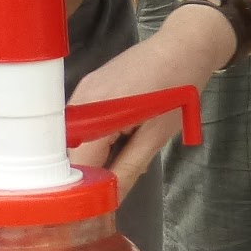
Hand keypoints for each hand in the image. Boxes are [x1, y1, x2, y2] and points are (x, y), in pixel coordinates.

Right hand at [64, 4, 233, 184]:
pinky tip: (110, 144)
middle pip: (67, 149)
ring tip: (108, 168)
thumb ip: (129, 168)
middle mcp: (82, 98)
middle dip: (81, 173)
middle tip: (101, 190)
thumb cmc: (177, 89)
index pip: (75, 162)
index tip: (90, 205)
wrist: (184, 46)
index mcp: (98, 111)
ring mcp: (83, 89)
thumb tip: (109, 198)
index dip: (81, 188)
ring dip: (86, 155)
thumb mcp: (157, 136)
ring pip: (71, 136)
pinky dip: (90, 138)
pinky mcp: (89, 85)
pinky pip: (80, 120)